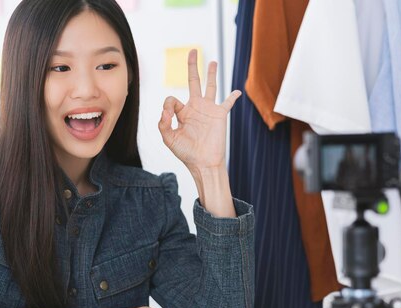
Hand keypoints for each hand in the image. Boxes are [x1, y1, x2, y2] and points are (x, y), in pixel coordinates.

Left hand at [158, 49, 241, 173]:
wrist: (204, 163)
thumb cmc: (186, 153)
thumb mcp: (169, 139)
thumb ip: (163, 123)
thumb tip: (166, 109)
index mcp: (182, 113)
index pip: (172, 99)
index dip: (168, 105)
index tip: (168, 116)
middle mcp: (196, 108)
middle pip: (193, 82)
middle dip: (192, 66)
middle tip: (192, 51)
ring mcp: (209, 110)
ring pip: (211, 86)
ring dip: (211, 73)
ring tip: (212, 61)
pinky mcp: (220, 115)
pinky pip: (228, 103)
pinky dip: (232, 97)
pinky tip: (237, 91)